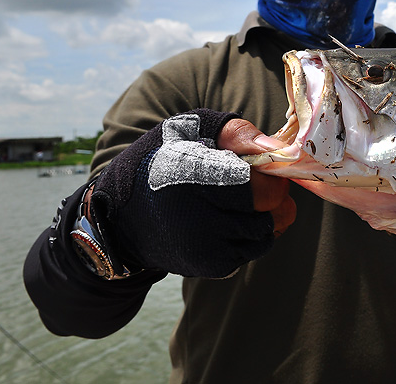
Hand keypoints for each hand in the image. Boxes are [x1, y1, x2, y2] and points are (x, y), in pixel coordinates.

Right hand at [91, 110, 295, 277]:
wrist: (119, 216)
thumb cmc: (161, 160)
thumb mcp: (190, 128)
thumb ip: (237, 132)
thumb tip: (275, 147)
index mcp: (198, 180)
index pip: (267, 189)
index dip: (271, 175)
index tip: (256, 167)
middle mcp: (204, 222)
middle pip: (275, 212)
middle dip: (272, 195)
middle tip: (249, 184)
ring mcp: (209, 250)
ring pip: (268, 233)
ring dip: (263, 216)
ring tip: (236, 202)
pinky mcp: (212, 267)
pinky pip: (254, 251)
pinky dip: (249, 236)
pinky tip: (226, 221)